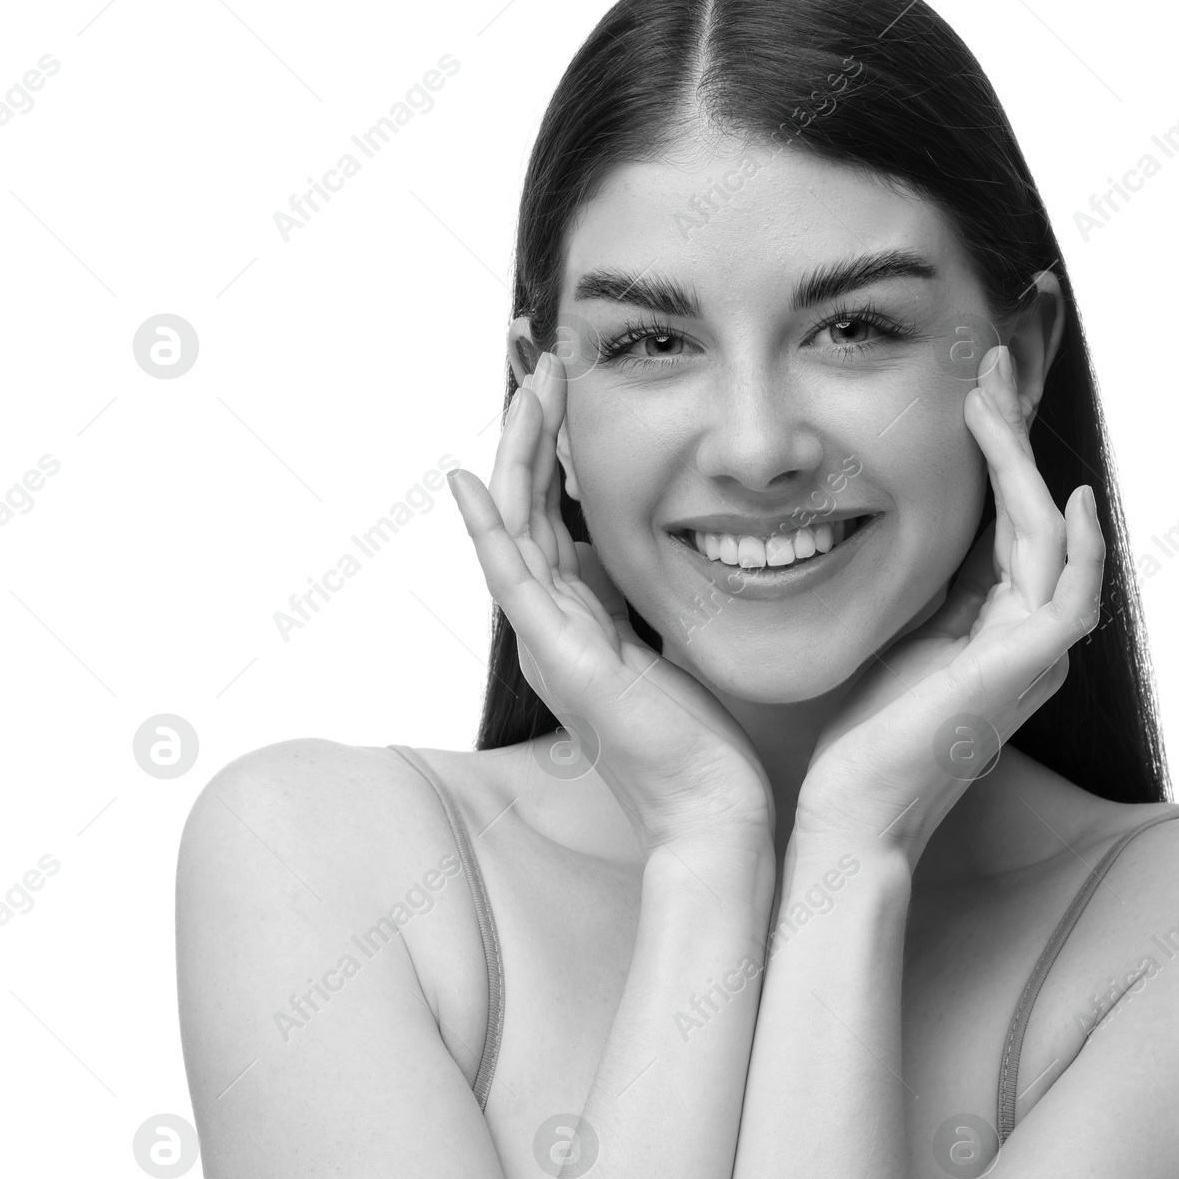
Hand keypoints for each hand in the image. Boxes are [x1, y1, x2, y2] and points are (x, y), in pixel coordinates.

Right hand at [448, 352, 773, 856]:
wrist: (707, 811)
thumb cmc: (694, 742)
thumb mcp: (661, 650)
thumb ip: (633, 605)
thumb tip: (625, 559)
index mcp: (571, 623)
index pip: (546, 520)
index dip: (550, 455)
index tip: (567, 395)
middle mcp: (546, 628)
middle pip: (522, 512)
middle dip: (534, 435)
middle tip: (546, 367)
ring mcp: (546, 643)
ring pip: (512, 530)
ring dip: (518, 455)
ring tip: (530, 389)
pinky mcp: (560, 660)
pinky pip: (511, 581)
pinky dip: (486, 529)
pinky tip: (470, 481)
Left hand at [795, 345, 1104, 867]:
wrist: (857, 812)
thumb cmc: (871, 737)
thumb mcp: (905, 639)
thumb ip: (937, 592)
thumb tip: (932, 532)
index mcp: (999, 625)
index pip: (1010, 521)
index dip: (998, 454)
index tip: (974, 392)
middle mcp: (1029, 636)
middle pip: (1035, 516)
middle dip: (1012, 438)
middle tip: (989, 367)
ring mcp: (1034, 655)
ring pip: (1048, 539)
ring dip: (1023, 465)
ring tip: (992, 398)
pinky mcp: (1022, 672)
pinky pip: (1069, 597)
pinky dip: (1074, 547)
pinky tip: (1063, 495)